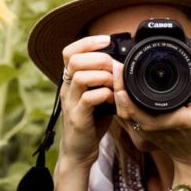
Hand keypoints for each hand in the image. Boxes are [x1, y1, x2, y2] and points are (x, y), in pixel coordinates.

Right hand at [59, 35, 114, 167]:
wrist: (80, 151)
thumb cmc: (92, 121)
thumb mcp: (98, 96)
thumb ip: (106, 80)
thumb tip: (123, 65)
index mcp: (70, 81)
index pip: (69, 52)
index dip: (87, 42)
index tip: (107, 40)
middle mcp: (66, 89)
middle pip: (75, 60)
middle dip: (99, 59)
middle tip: (115, 68)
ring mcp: (70, 103)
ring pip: (80, 77)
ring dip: (103, 77)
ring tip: (115, 85)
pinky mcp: (77, 118)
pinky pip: (88, 98)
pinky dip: (105, 95)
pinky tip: (113, 100)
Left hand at [113, 59, 190, 172]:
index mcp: (169, 121)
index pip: (139, 108)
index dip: (126, 92)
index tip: (122, 71)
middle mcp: (153, 128)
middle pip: (125, 109)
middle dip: (117, 86)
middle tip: (117, 66)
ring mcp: (146, 132)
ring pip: (123, 113)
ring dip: (118, 93)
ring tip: (118, 72)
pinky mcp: (144, 132)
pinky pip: (128, 117)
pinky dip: (122, 102)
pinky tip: (123, 87)